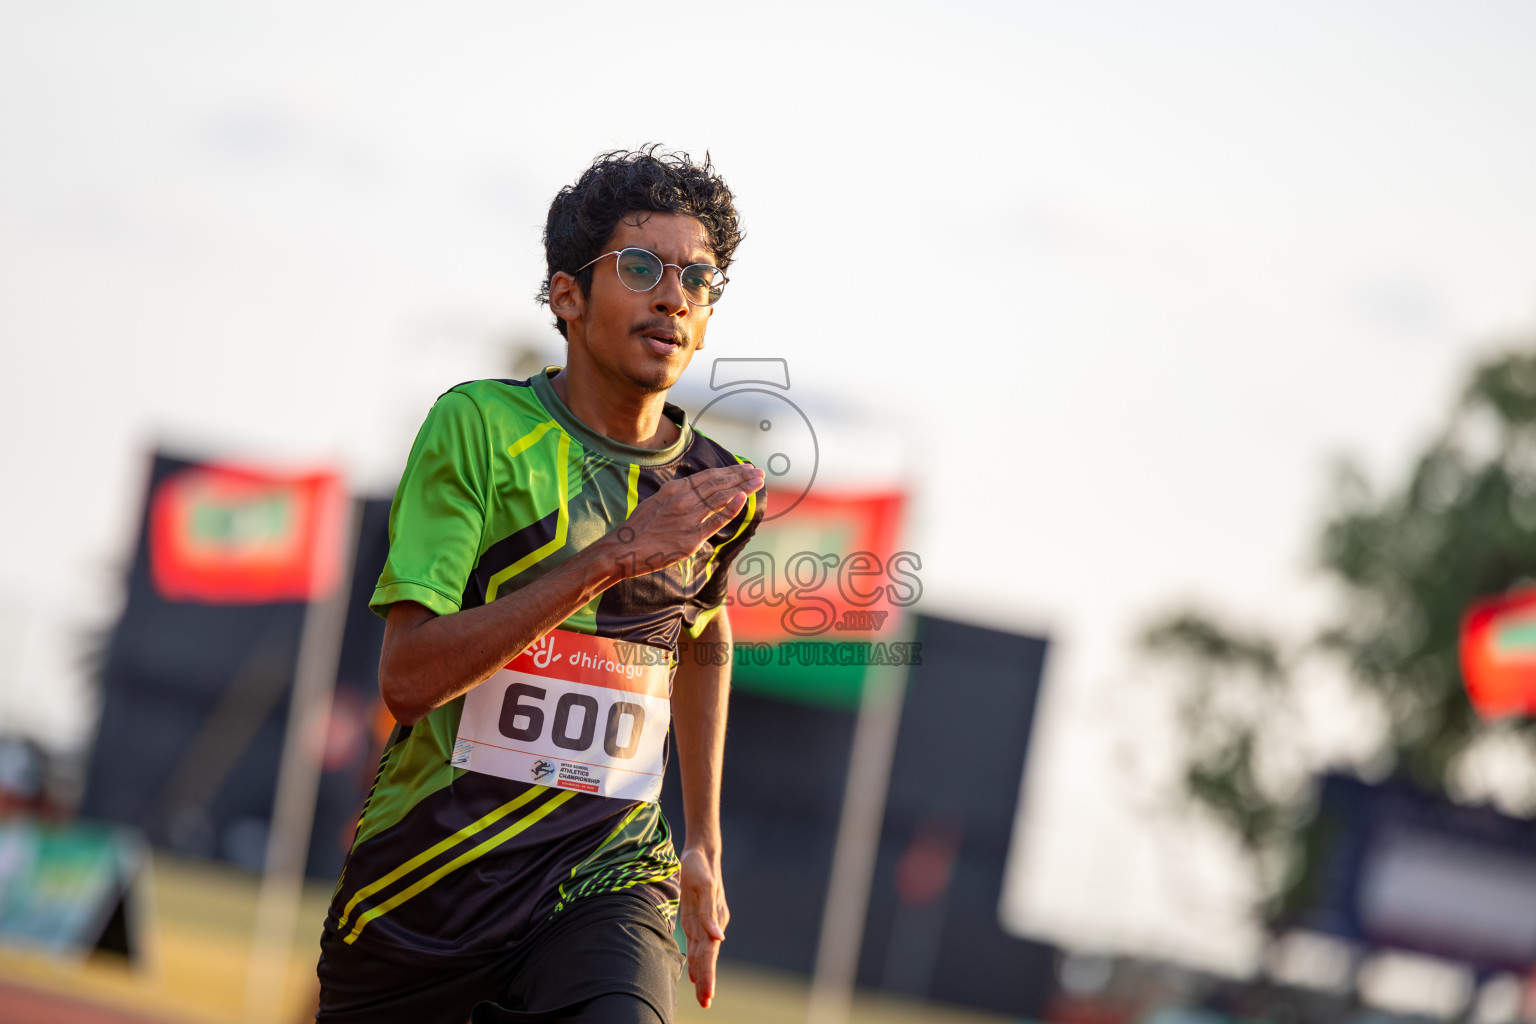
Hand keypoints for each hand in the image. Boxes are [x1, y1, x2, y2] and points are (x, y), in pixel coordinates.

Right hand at [609, 465, 763, 578]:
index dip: (729, 471)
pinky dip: (731, 508)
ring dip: (742, 487)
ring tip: (758, 481)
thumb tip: (694, 491)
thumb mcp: (657, 502)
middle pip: (719, 483)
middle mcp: (683, 500)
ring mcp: (688, 518)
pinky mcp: (691, 537)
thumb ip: (677, 495)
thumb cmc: (639, 528)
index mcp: (675, 489)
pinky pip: (716, 520)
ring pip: (721, 497)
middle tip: (758, 472)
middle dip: (741, 476)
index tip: (744, 468)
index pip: (709, 476)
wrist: (624, 549)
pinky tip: (744, 499)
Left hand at [679, 846, 728, 1008]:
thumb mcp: (703, 884)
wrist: (700, 852)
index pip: (711, 951)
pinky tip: (694, 975)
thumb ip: (709, 913)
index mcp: (715, 918)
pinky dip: (696, 961)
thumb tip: (719, 937)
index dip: (709, 973)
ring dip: (703, 974)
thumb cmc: (700, 866)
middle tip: (706, 1004)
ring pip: (703, 954)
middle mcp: (712, 924)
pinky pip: (696, 944)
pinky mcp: (695, 918)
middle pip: (708, 957)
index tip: (708, 993)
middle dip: (707, 980)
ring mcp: (704, 922)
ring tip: (703, 997)